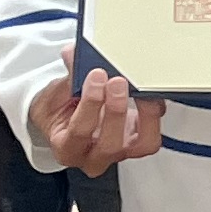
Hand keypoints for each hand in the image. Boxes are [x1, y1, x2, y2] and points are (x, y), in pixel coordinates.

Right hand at [29, 68, 165, 177]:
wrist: (64, 120)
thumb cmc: (58, 110)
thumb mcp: (56, 93)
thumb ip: (69, 75)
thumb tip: (73, 53)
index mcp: (67, 148)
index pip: (79, 132)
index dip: (90, 104)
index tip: (95, 76)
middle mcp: (93, 158)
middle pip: (110, 144)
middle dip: (116, 110)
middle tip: (117, 81)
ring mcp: (118, 154)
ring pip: (140, 144)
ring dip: (145, 115)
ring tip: (140, 89)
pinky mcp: (137, 146)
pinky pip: (152, 137)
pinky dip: (154, 115)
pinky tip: (149, 95)